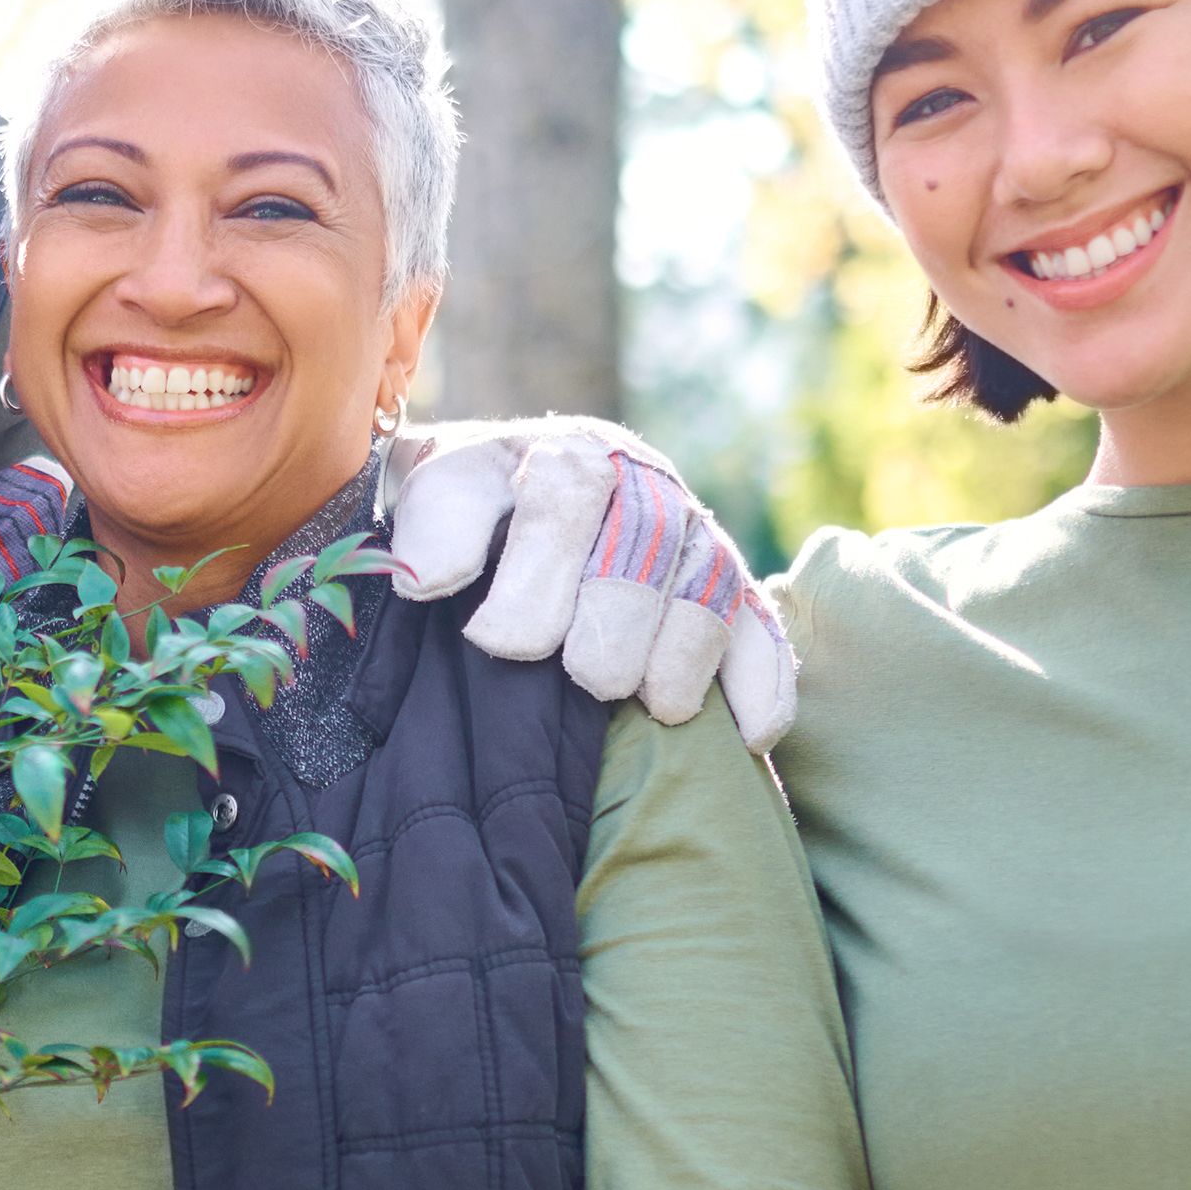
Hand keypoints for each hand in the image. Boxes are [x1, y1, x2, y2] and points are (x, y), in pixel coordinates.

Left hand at [387, 418, 795, 747]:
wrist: (503, 512)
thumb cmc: (467, 518)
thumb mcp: (434, 501)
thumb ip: (432, 527)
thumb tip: (426, 581)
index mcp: (569, 454)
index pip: (569, 493)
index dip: (539, 574)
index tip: (499, 641)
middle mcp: (643, 487)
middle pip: (651, 543)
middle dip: (617, 621)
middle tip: (586, 677)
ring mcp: (693, 540)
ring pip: (711, 587)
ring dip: (687, 652)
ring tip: (658, 708)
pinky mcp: (725, 596)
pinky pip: (761, 631)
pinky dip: (763, 681)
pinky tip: (751, 735)